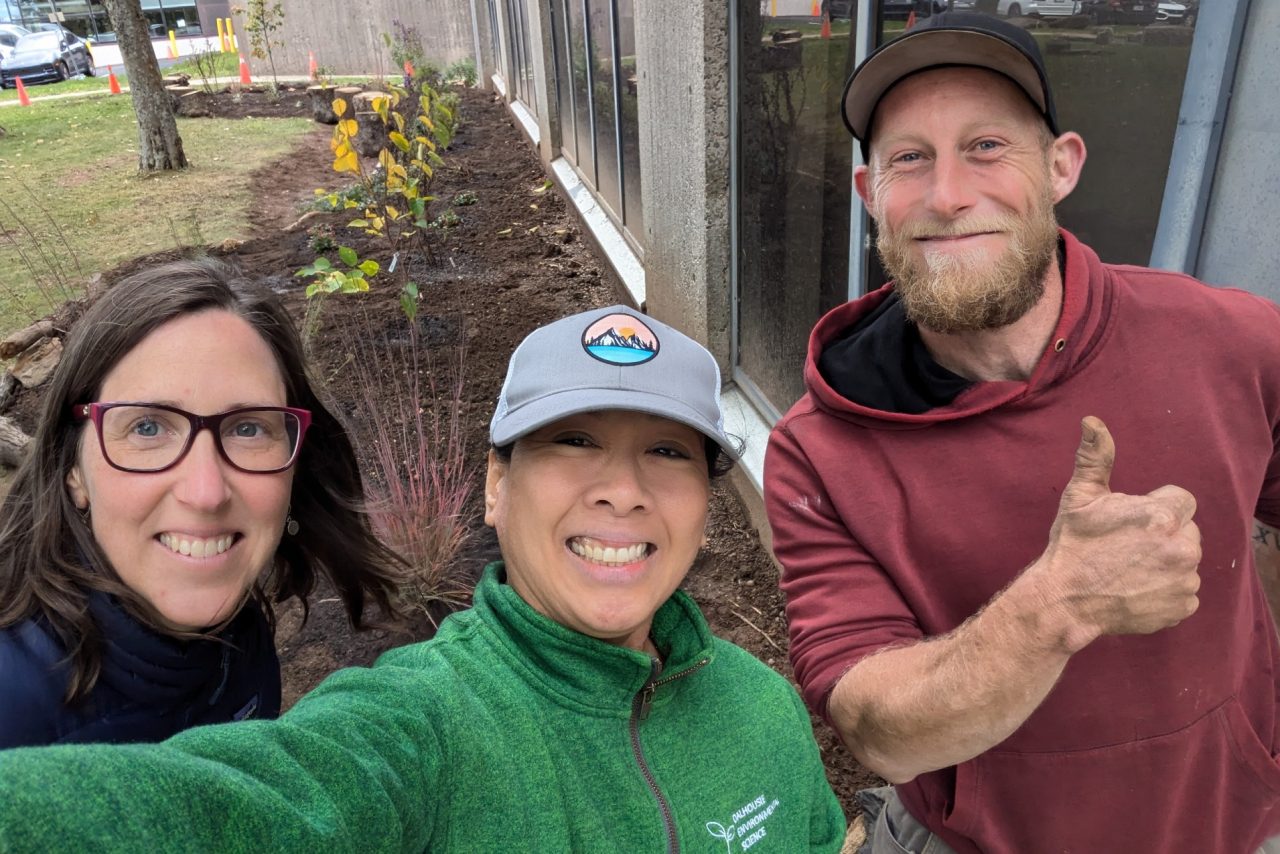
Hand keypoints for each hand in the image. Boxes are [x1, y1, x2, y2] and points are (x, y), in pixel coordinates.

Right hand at [1029, 416, 1201, 651]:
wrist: (1064, 601)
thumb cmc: (1072, 546)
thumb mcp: (1080, 497)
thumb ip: (1096, 457)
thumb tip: (1092, 421)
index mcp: (1161, 518)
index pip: (1182, 502)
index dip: (1158, 508)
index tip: (1134, 521)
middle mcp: (1181, 548)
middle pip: (1187, 531)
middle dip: (1165, 535)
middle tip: (1129, 546)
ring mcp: (1184, 580)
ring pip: (1186, 561)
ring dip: (1167, 562)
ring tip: (1131, 569)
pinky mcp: (1182, 606)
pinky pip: (1185, 591)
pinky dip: (1167, 591)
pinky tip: (1138, 588)